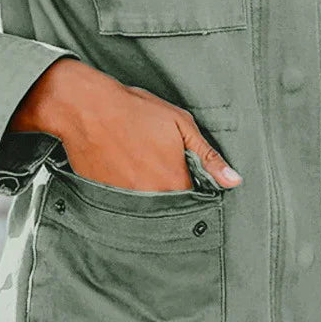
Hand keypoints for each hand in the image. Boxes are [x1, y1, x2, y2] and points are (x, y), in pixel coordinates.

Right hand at [7, 58, 242, 192]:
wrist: (86, 108)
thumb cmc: (135, 111)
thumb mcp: (180, 124)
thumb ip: (208, 156)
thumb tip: (234, 181)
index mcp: (175, 181)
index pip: (197, 202)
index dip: (198, 192)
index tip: (194, 181)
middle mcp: (152, 198)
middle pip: (173, 210)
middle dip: (176, 200)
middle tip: (164, 173)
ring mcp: (127, 202)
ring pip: (149, 212)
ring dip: (153, 200)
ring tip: (145, 172)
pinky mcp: (106, 199)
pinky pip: (126, 209)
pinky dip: (130, 199)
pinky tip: (127, 175)